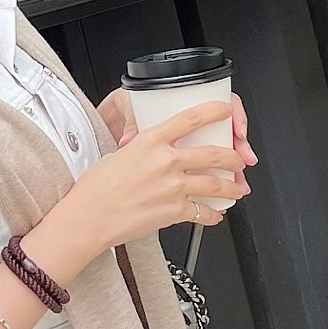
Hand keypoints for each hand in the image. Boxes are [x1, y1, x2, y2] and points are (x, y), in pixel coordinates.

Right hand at [30, 99, 245, 282]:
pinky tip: (216, 215)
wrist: (89, 217)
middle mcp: (166, 162)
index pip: (191, 118)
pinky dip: (214, 215)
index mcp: (150, 141)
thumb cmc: (96, 189)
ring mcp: (173, 187)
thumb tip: (156, 151)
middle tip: (238, 160)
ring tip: (237, 189)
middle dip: (234, 158)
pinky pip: (204, 212)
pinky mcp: (174, 212)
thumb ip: (144, 150)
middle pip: (214, 153)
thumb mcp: (119, 155)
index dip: (215, 112)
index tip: (226, 111)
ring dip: (232, 187)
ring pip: (216, 184)